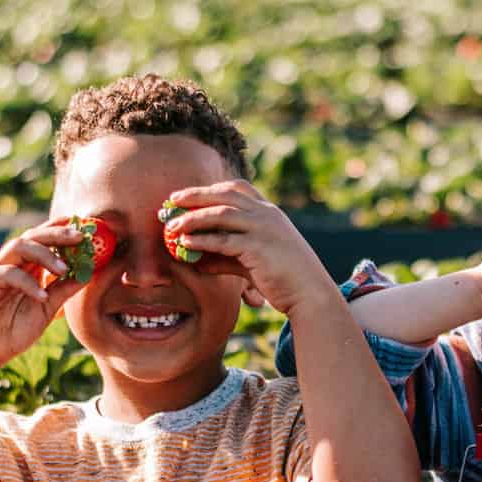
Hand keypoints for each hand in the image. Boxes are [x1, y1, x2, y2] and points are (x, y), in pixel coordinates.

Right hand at [0, 218, 88, 373]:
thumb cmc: (13, 331)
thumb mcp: (46, 310)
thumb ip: (64, 291)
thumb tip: (89, 274)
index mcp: (27, 267)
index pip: (44, 241)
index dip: (62, 231)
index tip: (86, 229)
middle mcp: (11, 264)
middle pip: (32, 236)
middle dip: (56, 234)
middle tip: (79, 237)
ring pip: (18, 247)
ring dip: (44, 254)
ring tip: (63, 269)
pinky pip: (7, 273)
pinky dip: (27, 282)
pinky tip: (42, 296)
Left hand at [162, 180, 333, 316]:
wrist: (310, 293)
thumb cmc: (285, 279)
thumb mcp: (254, 262)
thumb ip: (228, 258)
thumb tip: (200, 262)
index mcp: (269, 212)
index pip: (237, 188)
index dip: (209, 189)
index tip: (187, 195)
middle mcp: (267, 214)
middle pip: (224, 194)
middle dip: (194, 195)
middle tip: (170, 201)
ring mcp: (263, 229)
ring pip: (220, 214)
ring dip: (192, 218)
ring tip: (171, 226)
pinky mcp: (258, 247)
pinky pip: (222, 240)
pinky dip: (201, 240)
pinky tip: (185, 244)